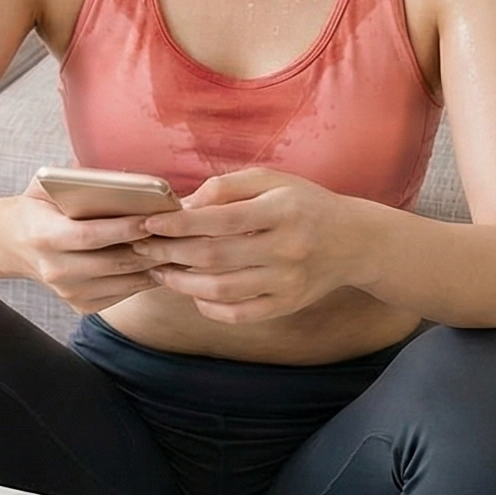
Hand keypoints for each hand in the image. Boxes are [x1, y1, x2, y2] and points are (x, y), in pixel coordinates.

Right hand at [6, 177, 161, 312]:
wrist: (12, 243)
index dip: (124, 229)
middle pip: (113, 262)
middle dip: (148, 248)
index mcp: (44, 236)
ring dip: (152, 265)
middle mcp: (54, 269)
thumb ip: (78, 178)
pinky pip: (122, 294)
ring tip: (175, 247)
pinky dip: (143, 279)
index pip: (90, 235)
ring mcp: (68, 292)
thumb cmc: (37, 207)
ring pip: (123, 282)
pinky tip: (158, 262)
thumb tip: (125, 175)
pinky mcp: (80, 305)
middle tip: (176, 233)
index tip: (152, 217)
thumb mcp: (46, 185)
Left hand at [139, 169, 360, 323]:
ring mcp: (288, 283)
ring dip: (181, 282)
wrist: (354, 242)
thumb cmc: (303, 204)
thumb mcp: (272, 181)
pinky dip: (208, 306)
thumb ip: (226, 188)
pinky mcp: (287, 306)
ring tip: (159, 271)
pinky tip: (192, 291)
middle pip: (215, 257)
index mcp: (283, 211)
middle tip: (141, 248)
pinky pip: (238, 314)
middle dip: (170, 254)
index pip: (221, 220)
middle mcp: (287, 249)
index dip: (180, 224)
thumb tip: (181, 206)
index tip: (148, 223)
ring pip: (221, 290)